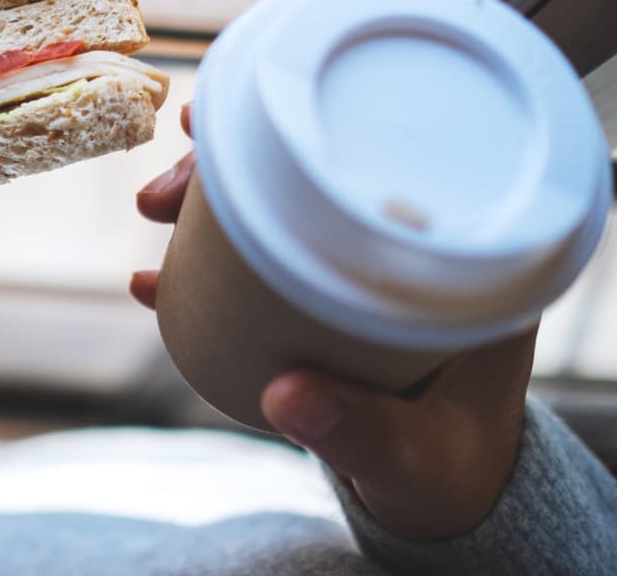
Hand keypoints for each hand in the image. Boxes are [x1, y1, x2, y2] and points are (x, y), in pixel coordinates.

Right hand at [131, 104, 533, 540]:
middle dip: (233, 166)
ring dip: (211, 201)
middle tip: (163, 191)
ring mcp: (359, 265)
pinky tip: (151, 278)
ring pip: (279, 205)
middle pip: (315, 170)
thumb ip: (359, 431)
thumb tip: (283, 397)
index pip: (388, 158)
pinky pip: (260, 258)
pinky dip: (206, 260)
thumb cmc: (455, 470)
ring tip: (152, 209)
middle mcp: (410, 241)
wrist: (447, 496)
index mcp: (465, 254)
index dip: (311, 129)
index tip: (238, 120)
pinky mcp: (320, 295)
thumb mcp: (417, 457)